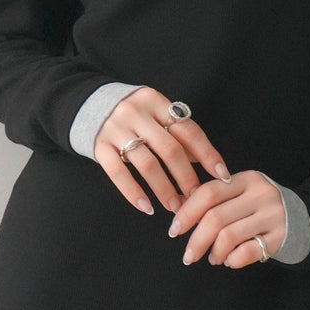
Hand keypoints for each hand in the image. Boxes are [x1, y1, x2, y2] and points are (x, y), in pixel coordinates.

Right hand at [93, 87, 231, 216]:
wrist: (88, 104)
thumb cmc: (134, 115)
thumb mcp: (156, 114)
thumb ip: (178, 134)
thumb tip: (208, 164)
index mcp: (156, 101)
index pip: (188, 130)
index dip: (208, 154)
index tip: (222, 176)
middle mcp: (136, 112)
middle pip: (170, 149)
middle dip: (186, 178)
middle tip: (196, 199)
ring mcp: (116, 128)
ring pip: (147, 164)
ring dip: (164, 189)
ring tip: (175, 207)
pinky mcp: (99, 146)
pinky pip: (118, 173)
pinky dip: (133, 192)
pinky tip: (146, 207)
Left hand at [168, 170, 285, 269]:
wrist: (305, 219)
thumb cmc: (261, 208)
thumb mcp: (243, 193)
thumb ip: (217, 199)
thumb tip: (180, 214)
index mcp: (246, 179)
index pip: (209, 192)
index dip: (187, 213)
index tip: (174, 230)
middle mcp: (261, 194)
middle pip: (216, 217)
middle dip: (196, 240)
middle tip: (188, 255)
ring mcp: (273, 216)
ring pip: (229, 237)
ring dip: (214, 252)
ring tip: (212, 258)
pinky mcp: (280, 238)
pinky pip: (247, 252)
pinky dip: (232, 259)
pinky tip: (230, 260)